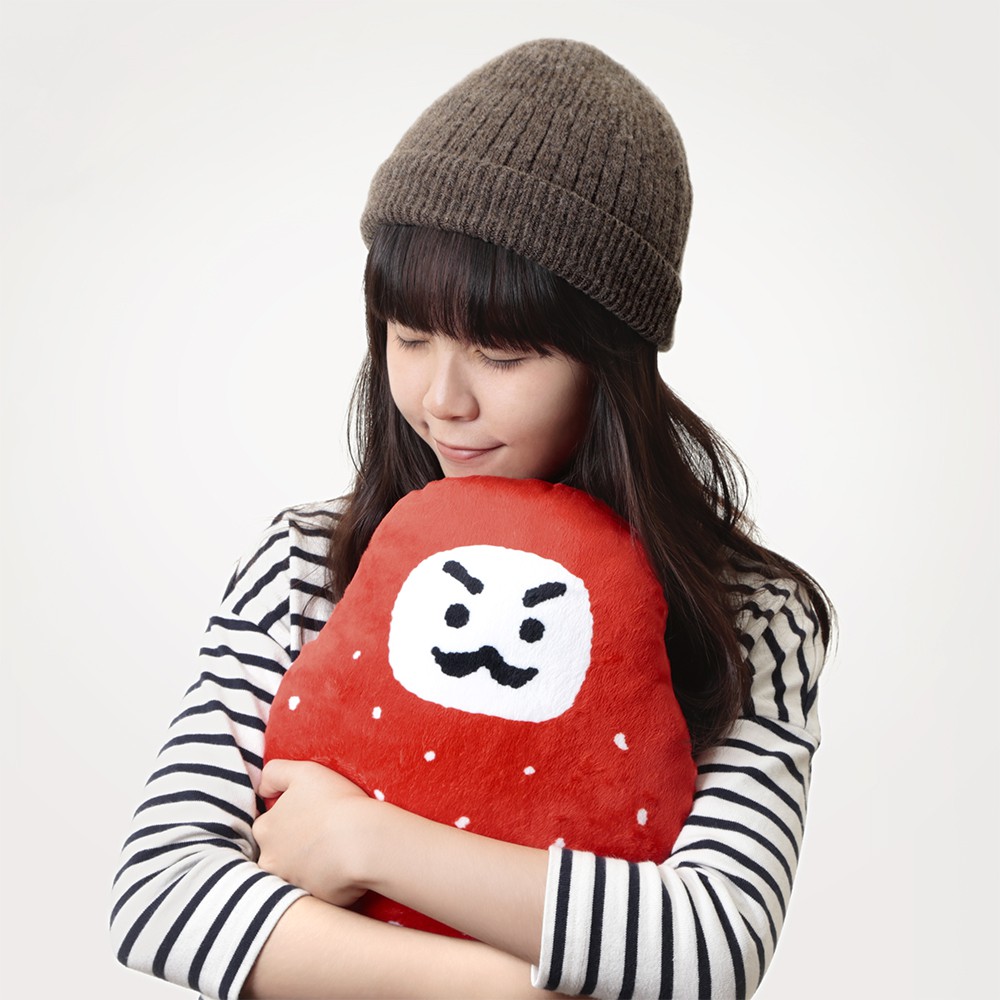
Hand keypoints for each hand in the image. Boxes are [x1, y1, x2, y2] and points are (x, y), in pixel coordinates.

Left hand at [254, 759, 373, 906]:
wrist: (364, 839)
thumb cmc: (335, 802)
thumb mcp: (302, 772)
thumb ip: (275, 773)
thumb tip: (262, 788)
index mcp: (264, 830)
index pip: (269, 825)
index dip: (290, 818)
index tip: (311, 814)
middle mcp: (270, 861)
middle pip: (279, 853)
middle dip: (295, 846)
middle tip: (323, 833)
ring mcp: (291, 884)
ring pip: (297, 873)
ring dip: (310, 865)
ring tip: (335, 849)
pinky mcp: (314, 900)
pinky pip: (320, 890)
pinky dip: (329, 881)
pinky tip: (344, 866)